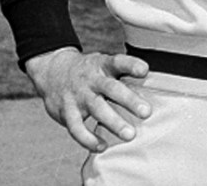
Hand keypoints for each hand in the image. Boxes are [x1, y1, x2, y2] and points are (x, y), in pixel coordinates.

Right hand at [25, 47, 150, 151]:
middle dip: (129, 100)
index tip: (145, 70)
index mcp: (103, 64)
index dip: (131, 65)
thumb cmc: (89, 72)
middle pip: (112, 88)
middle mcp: (92, 79)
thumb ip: (123, 75)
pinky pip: (76, 128)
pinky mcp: (67, 111)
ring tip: (130, 135)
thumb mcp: (103, 65)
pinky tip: (102, 146)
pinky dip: (88, 139)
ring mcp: (79, 95)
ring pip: (97, 109)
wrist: (52, 72)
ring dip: (114, 122)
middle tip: (147, 112)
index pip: (118, 62)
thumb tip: (154, 87)